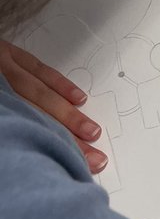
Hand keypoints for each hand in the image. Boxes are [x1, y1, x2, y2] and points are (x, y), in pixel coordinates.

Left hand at [0, 40, 107, 172]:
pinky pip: (36, 69)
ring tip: (92, 132)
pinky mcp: (5, 53)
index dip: (50, 148)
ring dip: (69, 115)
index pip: (23, 129)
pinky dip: (60, 84)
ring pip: (41, 94)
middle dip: (67, 139)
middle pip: (36, 116)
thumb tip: (24, 146)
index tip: (70, 166)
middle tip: (91, 157)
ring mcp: (2, 66)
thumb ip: (4, 127)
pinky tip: (78, 98)